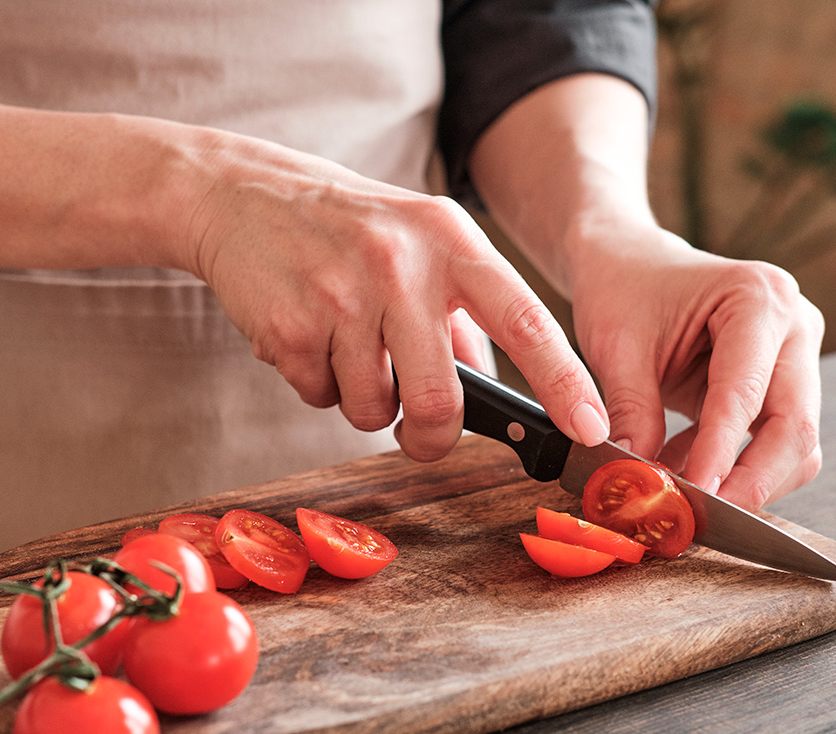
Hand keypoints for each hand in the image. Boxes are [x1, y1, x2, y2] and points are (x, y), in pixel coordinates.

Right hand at [183, 130, 609, 461]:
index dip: (566, 383)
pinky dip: (317, 383)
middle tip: (420, 433)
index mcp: (451, 240)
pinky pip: (320, 396)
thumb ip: (463, 312)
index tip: (592, 429)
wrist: (243, 195)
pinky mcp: (290, 325)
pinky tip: (307, 336)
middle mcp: (402, 264)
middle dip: (432, 436)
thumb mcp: (419, 242)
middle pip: (441, 398)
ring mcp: (342, 295)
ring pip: (373, 408)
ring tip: (344, 347)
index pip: (527, 321)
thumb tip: (493, 391)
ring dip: (363, 401)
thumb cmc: (345, 228)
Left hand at [568, 221, 823, 508]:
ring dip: (742, 479)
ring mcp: (795, 356)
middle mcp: (793, 325)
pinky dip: (729, 465)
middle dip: (750, 482)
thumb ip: (630, 411)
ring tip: (676, 485)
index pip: (747, 394)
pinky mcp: (781, 383)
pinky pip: (770, 441)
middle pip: (795, 428)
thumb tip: (638, 480)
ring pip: (794, 444)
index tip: (693, 496)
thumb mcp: (615, 347)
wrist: (628, 263)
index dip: (720, 453)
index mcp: (758, 299)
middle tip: (701, 517)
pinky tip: (677, 462)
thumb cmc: (623, 290)